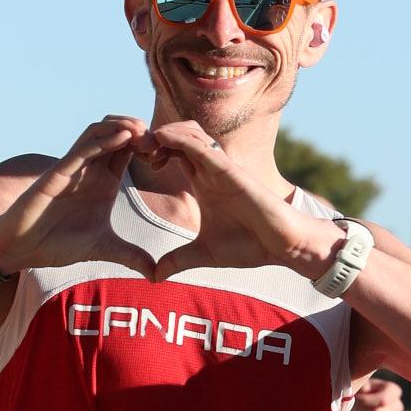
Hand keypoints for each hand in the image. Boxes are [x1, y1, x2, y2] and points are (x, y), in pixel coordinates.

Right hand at [0, 118, 147, 275]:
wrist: (22, 248)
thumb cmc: (56, 243)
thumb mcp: (103, 249)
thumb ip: (131, 256)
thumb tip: (157, 275)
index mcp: (105, 181)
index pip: (130, 150)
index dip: (150, 146)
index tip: (169, 156)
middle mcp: (91, 169)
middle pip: (118, 132)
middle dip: (142, 130)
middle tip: (162, 142)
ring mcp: (74, 167)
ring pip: (100, 130)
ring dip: (124, 126)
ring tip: (145, 133)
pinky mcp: (59, 171)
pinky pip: (83, 147)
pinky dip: (104, 139)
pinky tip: (124, 137)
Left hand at [131, 121, 333, 268]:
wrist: (281, 245)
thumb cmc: (250, 245)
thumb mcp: (203, 254)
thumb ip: (178, 260)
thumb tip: (154, 277)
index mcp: (203, 181)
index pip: (172, 153)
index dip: (150, 152)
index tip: (129, 162)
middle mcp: (210, 168)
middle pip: (176, 135)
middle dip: (152, 138)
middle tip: (131, 150)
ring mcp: (221, 166)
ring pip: (188, 132)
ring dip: (163, 133)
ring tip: (142, 146)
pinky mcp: (229, 169)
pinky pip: (201, 144)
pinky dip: (179, 137)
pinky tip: (160, 138)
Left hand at [348, 374, 403, 410]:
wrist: (358, 404)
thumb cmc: (359, 390)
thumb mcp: (360, 383)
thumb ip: (362, 385)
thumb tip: (365, 390)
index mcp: (393, 390)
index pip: (384, 400)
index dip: (367, 401)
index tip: (357, 398)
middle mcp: (397, 405)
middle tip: (353, 407)